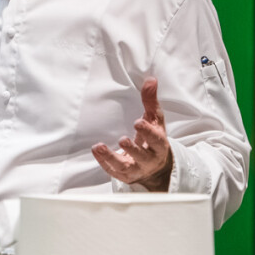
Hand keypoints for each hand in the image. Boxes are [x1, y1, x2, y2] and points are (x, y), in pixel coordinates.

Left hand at [92, 76, 172, 190]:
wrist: (156, 167)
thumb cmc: (154, 139)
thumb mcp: (155, 120)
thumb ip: (150, 101)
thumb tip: (150, 79)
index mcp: (159, 146)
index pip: (156, 140)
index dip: (148, 133)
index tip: (138, 122)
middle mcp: (149, 160)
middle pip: (142, 156)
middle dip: (132, 149)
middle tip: (122, 139)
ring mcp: (136, 169)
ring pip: (125, 166)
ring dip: (112, 158)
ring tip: (100, 146)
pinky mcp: (124, 176)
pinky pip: (113, 171)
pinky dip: (103, 162)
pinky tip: (96, 151)